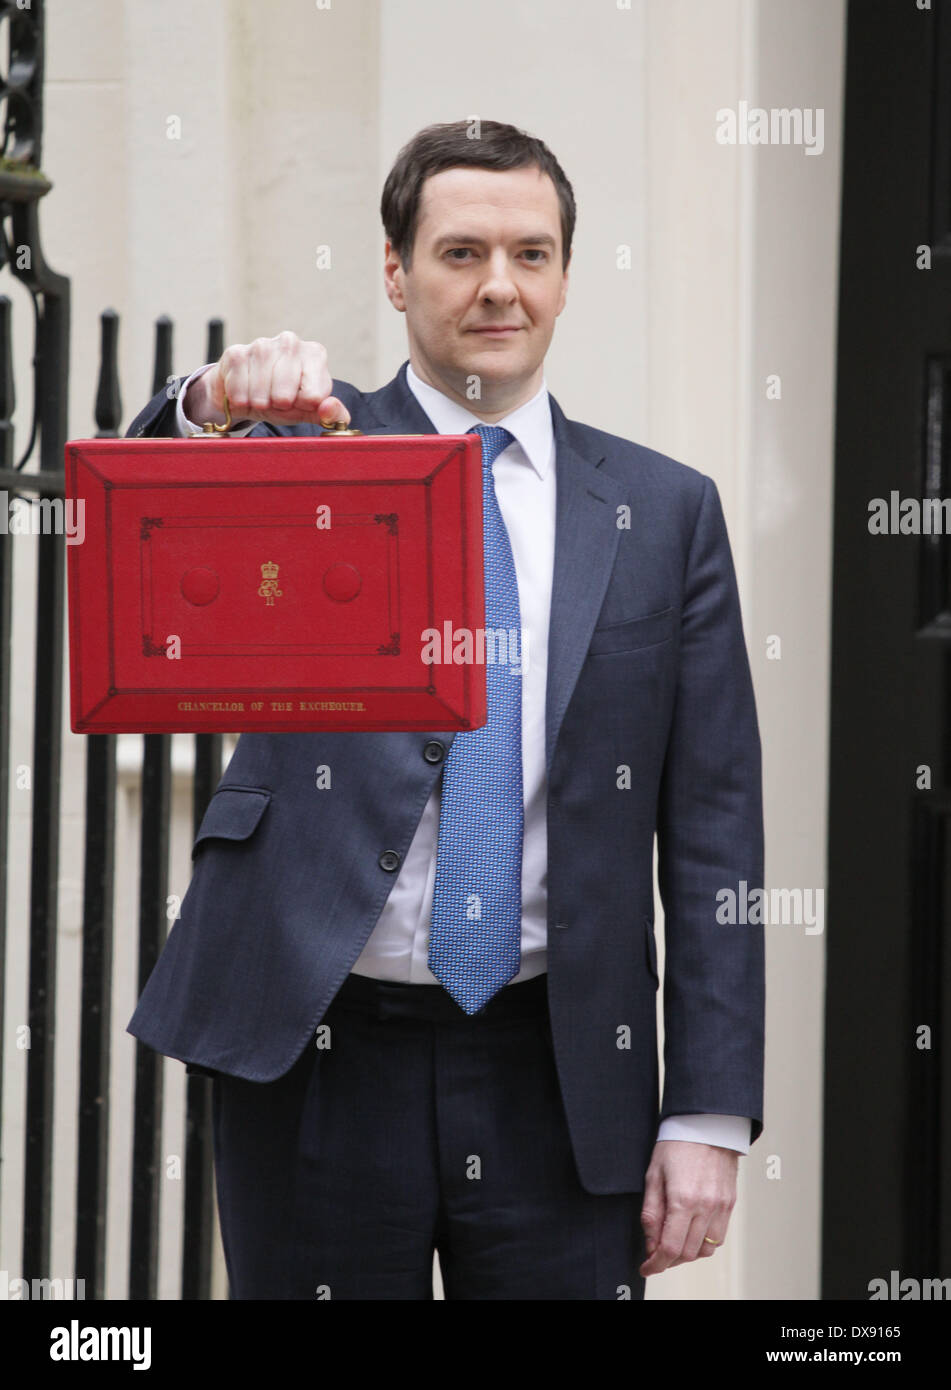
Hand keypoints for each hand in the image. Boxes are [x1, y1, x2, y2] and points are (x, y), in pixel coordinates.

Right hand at [186, 330, 350, 428]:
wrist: (250, 391)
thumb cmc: (286, 399)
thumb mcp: (311, 410)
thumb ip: (332, 415)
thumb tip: (329, 408)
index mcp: (315, 354)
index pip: (313, 396)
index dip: (301, 407)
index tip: (297, 401)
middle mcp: (290, 342)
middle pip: (285, 396)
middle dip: (279, 407)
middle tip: (276, 402)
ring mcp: (262, 344)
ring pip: (261, 394)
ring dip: (259, 405)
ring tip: (261, 399)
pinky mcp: (236, 352)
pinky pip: (238, 390)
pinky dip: (240, 401)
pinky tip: (245, 394)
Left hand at [639, 1139, 736, 1276]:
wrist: (707, 1125)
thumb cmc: (677, 1145)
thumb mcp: (653, 1175)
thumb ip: (651, 1213)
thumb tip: (651, 1244)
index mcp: (683, 1199)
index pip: (670, 1248)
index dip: (656, 1264)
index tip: (646, 1267)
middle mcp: (705, 1207)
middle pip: (688, 1253)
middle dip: (669, 1260)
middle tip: (655, 1254)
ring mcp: (721, 1207)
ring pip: (705, 1250)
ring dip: (687, 1253)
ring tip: (673, 1243)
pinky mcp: (730, 1204)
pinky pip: (718, 1237)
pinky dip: (703, 1243)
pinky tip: (690, 1233)